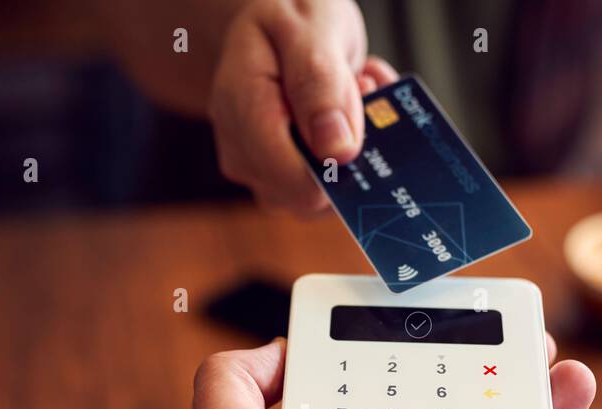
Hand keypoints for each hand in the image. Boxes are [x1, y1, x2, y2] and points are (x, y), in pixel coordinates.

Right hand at [208, 0, 397, 214]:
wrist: (277, 23)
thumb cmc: (288, 17)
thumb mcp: (310, 28)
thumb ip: (321, 85)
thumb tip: (338, 152)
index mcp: (242, 111)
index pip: (294, 179)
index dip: (339, 160)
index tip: (359, 96)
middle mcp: (243, 152)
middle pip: (311, 196)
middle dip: (350, 146)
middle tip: (359, 82)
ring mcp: (261, 171)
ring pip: (325, 198)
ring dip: (356, 147)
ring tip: (356, 84)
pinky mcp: (283, 178)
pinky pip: (330, 189)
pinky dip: (353, 151)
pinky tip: (351, 103)